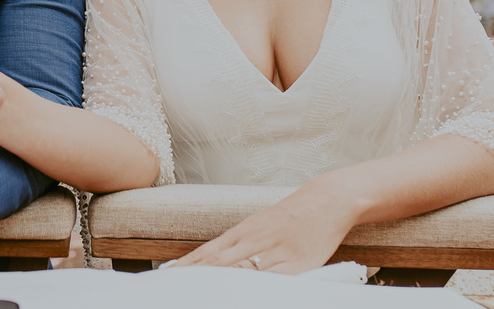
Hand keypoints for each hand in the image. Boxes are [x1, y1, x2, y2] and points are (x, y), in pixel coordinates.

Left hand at [173, 179, 355, 274]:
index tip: (168, 275)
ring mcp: (274, 251)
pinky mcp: (297, 263)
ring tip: (196, 291)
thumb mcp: (259, 225)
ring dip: (217, 281)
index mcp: (243, 231)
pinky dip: (256, 286)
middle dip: (194, 276)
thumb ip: (238, 244)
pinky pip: (273, 279)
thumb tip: (212, 259)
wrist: (326, 201)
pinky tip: (241, 292)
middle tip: (172, 285)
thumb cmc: (290, 216)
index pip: (207, 252)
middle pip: (217, 262)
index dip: (187, 265)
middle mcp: (253, 240)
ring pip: (240, 270)